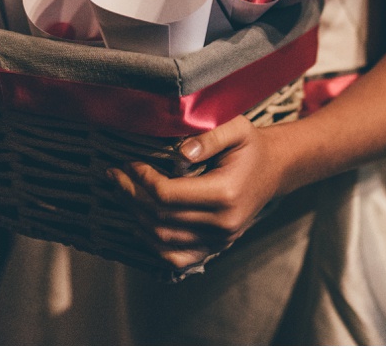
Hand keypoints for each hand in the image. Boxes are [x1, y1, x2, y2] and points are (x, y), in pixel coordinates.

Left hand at [109, 116, 284, 269]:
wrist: (272, 170)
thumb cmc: (249, 146)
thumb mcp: (236, 128)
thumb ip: (210, 137)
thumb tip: (180, 151)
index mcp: (225, 193)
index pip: (168, 195)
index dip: (141, 180)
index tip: (128, 163)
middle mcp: (222, 223)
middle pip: (160, 217)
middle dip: (130, 195)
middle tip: (114, 175)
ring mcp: (219, 240)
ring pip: (162, 239)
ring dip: (135, 217)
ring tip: (120, 193)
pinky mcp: (215, 247)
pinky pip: (176, 257)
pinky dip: (151, 244)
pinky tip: (137, 223)